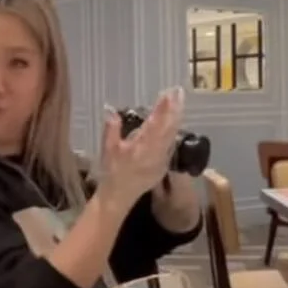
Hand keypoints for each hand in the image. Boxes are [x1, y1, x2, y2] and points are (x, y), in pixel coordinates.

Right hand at [99, 87, 183, 204]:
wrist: (119, 196)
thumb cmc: (112, 172)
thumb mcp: (108, 149)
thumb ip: (111, 128)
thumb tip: (110, 109)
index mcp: (143, 146)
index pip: (156, 122)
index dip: (163, 107)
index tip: (169, 93)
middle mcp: (157, 151)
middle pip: (170, 127)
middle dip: (175, 108)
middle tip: (179, 92)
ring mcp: (163, 159)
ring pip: (173, 135)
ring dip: (176, 118)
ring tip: (179, 103)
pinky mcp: (164, 165)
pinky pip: (171, 145)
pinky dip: (173, 131)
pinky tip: (174, 124)